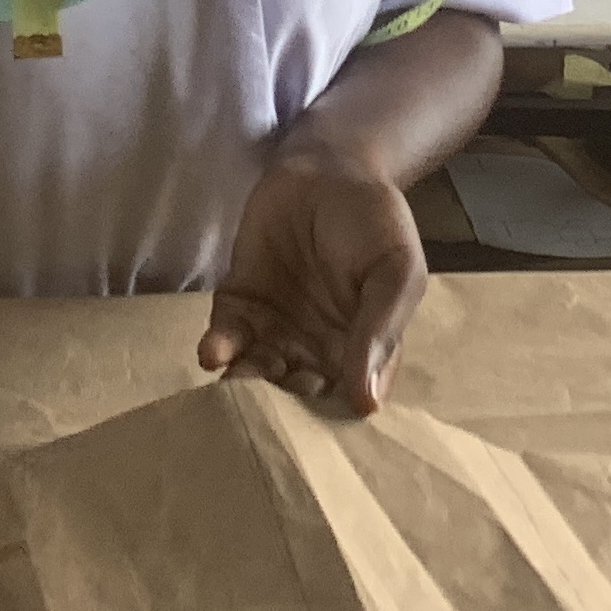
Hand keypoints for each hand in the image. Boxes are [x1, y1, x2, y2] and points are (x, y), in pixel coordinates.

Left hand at [200, 147, 426, 412]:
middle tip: (265, 427)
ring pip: (255, 375)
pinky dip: (218, 349)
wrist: (328, 167)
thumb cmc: (374, 220)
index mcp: (361, 352)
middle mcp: (315, 350)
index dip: (327, 424)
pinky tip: (214, 354)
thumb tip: (366, 401)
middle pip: (293, 398)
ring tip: (234, 395)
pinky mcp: (239, 305)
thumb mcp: (396, 271)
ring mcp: (275, 330)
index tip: (313, 443)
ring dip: (243, 389)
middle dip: (278, 415)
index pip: (344, 403)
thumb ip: (380, 330)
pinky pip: (225, 338)